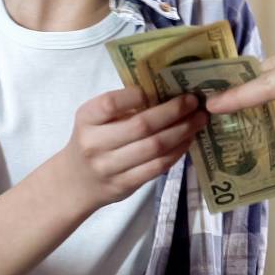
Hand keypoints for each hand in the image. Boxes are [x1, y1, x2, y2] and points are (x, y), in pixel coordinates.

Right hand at [54, 87, 206, 211]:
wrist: (76, 182)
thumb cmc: (93, 140)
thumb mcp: (96, 119)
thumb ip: (122, 107)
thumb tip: (166, 91)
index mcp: (87, 119)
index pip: (111, 103)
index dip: (138, 95)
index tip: (163, 89)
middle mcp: (95, 143)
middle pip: (141, 126)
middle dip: (173, 112)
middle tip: (194, 102)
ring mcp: (109, 167)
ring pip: (154, 147)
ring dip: (182, 132)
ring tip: (198, 120)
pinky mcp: (124, 185)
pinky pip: (157, 167)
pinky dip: (177, 152)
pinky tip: (188, 140)